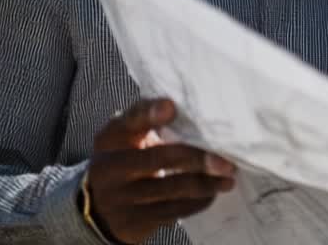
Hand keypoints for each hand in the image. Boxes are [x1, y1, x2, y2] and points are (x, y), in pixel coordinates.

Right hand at [85, 98, 236, 243]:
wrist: (99, 206)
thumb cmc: (127, 157)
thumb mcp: (128, 136)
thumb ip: (152, 121)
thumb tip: (201, 111)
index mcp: (111, 138)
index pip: (129, 121)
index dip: (150, 113)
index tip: (172, 107)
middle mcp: (111, 167)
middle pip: (156, 159)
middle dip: (195, 158)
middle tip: (225, 160)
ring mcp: (121, 197)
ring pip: (169, 189)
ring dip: (204, 183)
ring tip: (228, 176)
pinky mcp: (134, 220)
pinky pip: (172, 211)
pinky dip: (198, 201)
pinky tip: (213, 192)